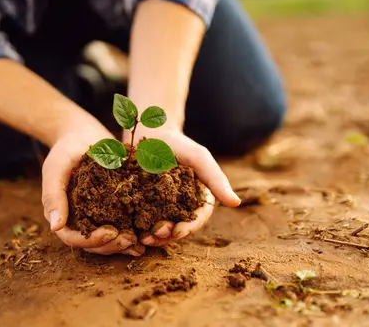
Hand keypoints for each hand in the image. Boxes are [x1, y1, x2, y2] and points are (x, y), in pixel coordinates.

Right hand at [41, 115, 144, 256]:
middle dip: (112, 245)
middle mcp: (80, 221)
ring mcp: (97, 216)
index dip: (92, 241)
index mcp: (63, 216)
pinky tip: (148, 234)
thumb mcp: (56, 168)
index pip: (74, 238)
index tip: (111, 233)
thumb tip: (55, 228)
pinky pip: (122, 225)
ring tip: (140, 241)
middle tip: (130, 240)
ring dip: (123, 244)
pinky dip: (133, 232)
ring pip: (109, 240)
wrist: (81, 134)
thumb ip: (53, 195)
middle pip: (94, 244)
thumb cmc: (65, 150)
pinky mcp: (113, 208)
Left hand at [123, 125, 240, 246]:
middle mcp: (181, 206)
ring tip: (144, 237)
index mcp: (198, 198)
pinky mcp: (142, 204)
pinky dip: (139, 228)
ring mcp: (161, 207)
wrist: (150, 131)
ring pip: (160, 228)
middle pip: (178, 228)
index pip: (198, 218)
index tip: (178, 231)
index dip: (189, 227)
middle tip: (155, 235)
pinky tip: (133, 231)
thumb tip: (236, 203)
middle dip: (168, 235)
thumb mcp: (199, 158)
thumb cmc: (178, 144)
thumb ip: (216, 179)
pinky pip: (142, 220)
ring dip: (154, 236)